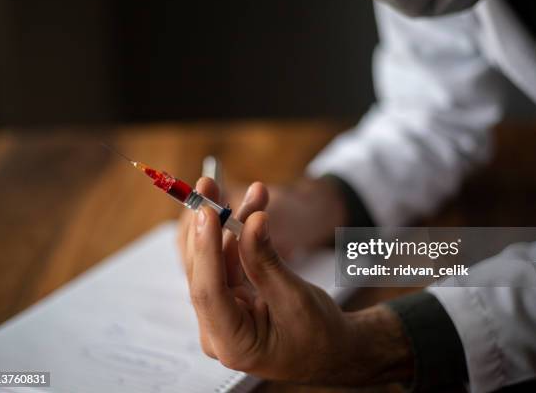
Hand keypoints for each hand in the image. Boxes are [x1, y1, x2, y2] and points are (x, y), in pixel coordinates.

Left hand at [179, 178, 412, 384]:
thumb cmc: (318, 335)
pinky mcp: (229, 298)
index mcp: (232, 343)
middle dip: (209, 226)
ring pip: (216, 260)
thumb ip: (266, 261)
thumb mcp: (294, 298)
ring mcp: (221, 313)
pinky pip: (229, 262)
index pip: (208, 292)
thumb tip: (251, 222)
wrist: (331, 349)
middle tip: (209, 186)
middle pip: (204, 271)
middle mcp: (218, 330)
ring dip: (230, 224)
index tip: (207, 212)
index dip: (206, 248)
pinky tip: (252, 209)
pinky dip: (240, 236)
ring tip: (252, 192)